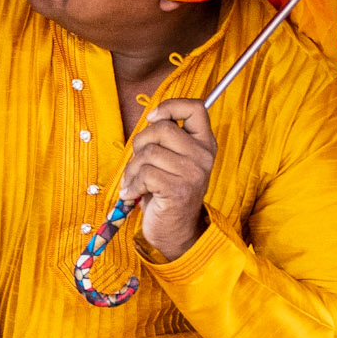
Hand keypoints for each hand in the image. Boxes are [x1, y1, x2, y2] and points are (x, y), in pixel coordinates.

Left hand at [119, 97, 215, 259]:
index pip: (196, 107)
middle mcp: (203, 156)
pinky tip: (132, 194)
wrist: (176, 231)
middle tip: (138, 163)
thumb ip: (167, 139)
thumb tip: (150, 118)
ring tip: (133, 182)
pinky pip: (145, 174)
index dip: (170, 106)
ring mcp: (193, 173)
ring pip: (149, 153)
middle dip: (140, 143)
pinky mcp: (178, 190)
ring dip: (132, 169)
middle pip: (162, 128)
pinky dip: (132, 184)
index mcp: (204, 143)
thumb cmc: (167, 192)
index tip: (153, 119)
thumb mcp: (172, 160)